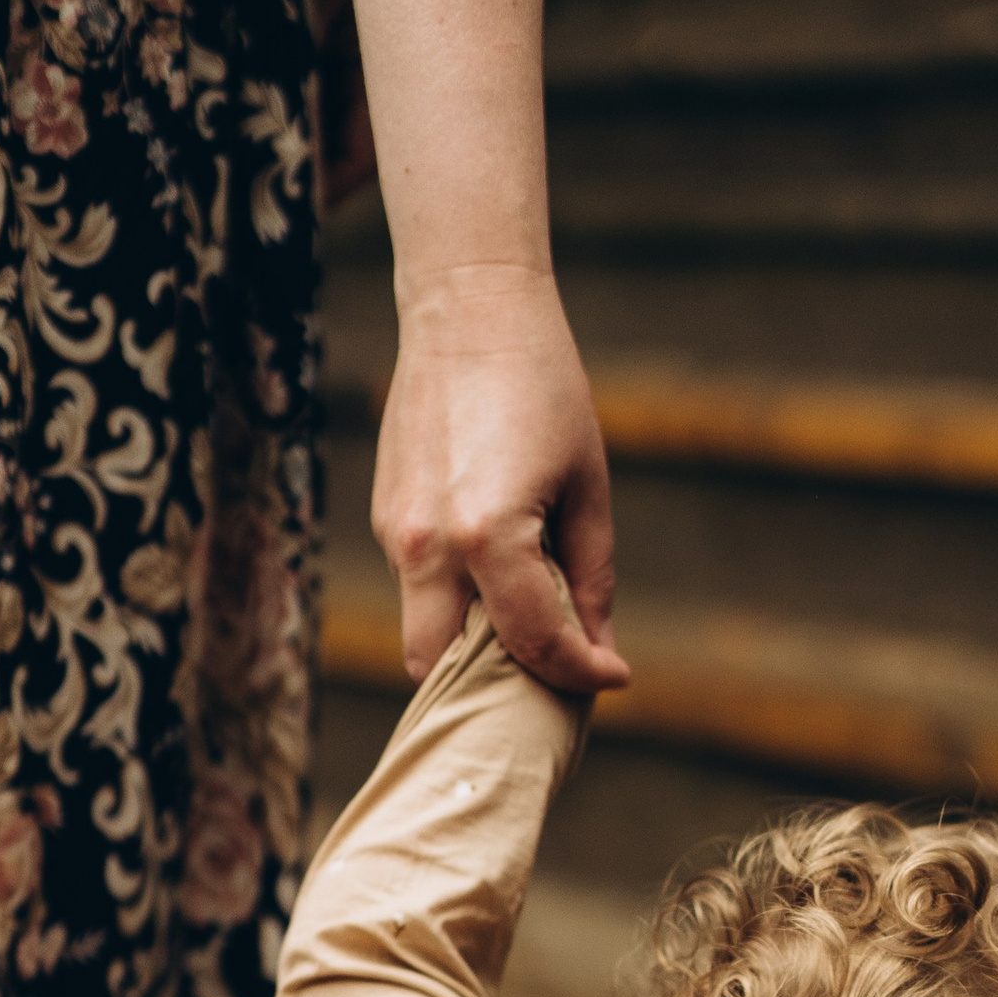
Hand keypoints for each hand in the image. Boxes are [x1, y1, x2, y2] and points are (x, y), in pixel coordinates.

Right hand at [373, 264, 628, 696]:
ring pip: (421, 634)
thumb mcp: (587, 484)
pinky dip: (454, 603)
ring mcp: (395, 534)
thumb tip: (599, 646)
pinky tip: (496, 575)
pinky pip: (417, 590)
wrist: (467, 310)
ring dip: (469, 647)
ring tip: (529, 626)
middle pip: (439, 669)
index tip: (611, 676)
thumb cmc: (543, 388)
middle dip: (492, 686)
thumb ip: (591, 576)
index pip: (532, 643)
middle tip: (551, 674)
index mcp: (488, 535)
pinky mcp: (386, 518)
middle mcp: (427, 545)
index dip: (579, 673)